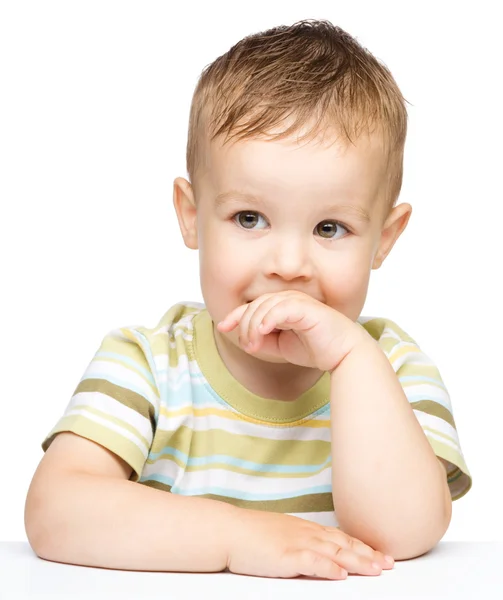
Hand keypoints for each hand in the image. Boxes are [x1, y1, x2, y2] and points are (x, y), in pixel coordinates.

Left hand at [217, 291, 367, 371]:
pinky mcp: (306, 308)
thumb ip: (263, 340)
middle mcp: (288, 300)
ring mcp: (297, 302)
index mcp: (282, 306)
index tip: (223, 327)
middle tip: (249, 347)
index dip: (235, 316)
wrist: (343, 353)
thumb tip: (245, 338)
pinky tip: (263, 330)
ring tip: (254, 345)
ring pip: (264, 307)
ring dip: (253, 326)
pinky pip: (281, 309)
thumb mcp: (281, 346)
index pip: (252, 306)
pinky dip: (268, 318)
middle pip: (255, 306)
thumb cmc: (316, 347)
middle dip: (244, 327)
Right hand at [226, 509, 393, 579]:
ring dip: (357, 561)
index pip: (339, 537)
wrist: (228, 530)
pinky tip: (341, 574)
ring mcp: (296, 543)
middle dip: (368, 555)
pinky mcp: (285, 555)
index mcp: (304, 529)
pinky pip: (312, 561)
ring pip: (334, 552)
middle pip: (343, 544)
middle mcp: (305, 533)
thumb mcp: (280, 533)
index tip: (379, 554)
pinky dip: (329, 567)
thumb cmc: (250, 534)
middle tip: (389, 563)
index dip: (361, 547)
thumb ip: (299, 540)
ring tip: (376, 570)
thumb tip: (315, 551)